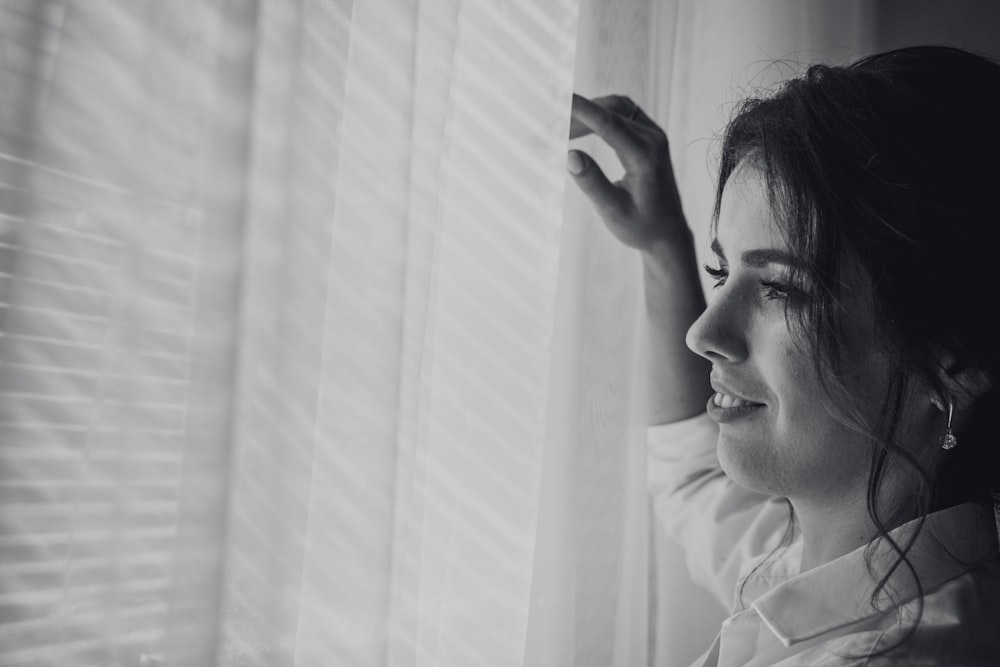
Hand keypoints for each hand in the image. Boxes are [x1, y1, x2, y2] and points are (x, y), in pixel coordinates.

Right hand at [568, 94, 687, 250]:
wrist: (667, 233)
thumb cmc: (640, 227)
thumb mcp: (612, 211)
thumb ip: (592, 182)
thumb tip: (570, 155)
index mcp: (645, 157)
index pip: (608, 124)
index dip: (581, 109)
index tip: (558, 98)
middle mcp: (654, 140)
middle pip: (611, 111)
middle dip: (579, 113)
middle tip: (550, 125)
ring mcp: (655, 135)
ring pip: (617, 108)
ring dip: (589, 113)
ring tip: (562, 130)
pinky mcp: (651, 136)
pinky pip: (623, 114)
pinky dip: (600, 116)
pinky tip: (581, 129)